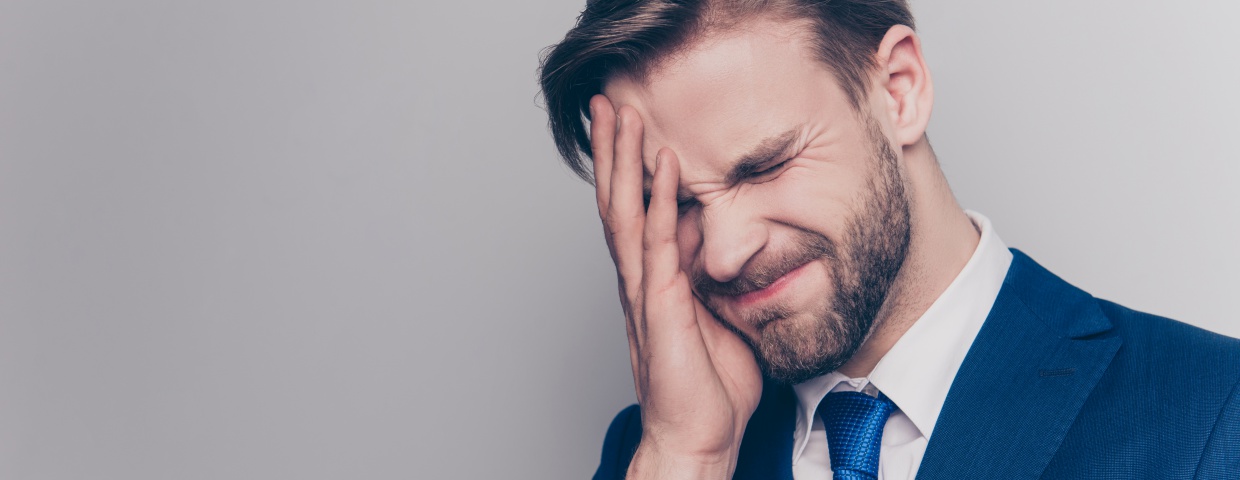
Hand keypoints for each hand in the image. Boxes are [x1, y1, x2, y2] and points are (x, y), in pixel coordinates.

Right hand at [588, 95, 763, 478]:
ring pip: (625, 212)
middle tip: (604, 104)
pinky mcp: (661, 306)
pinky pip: (657, 243)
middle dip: (611, 151)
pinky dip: (658, 199)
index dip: (622, 170)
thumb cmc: (708, 388)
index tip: (621, 128)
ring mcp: (645, 291)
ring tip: (621, 115)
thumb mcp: (716, 317)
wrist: (697, 437)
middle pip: (616, 202)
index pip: (629, 214)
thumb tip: (715, 240)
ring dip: (623, 161)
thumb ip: (710, 277)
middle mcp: (639, 281)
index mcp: (650, 283)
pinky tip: (662, 164)